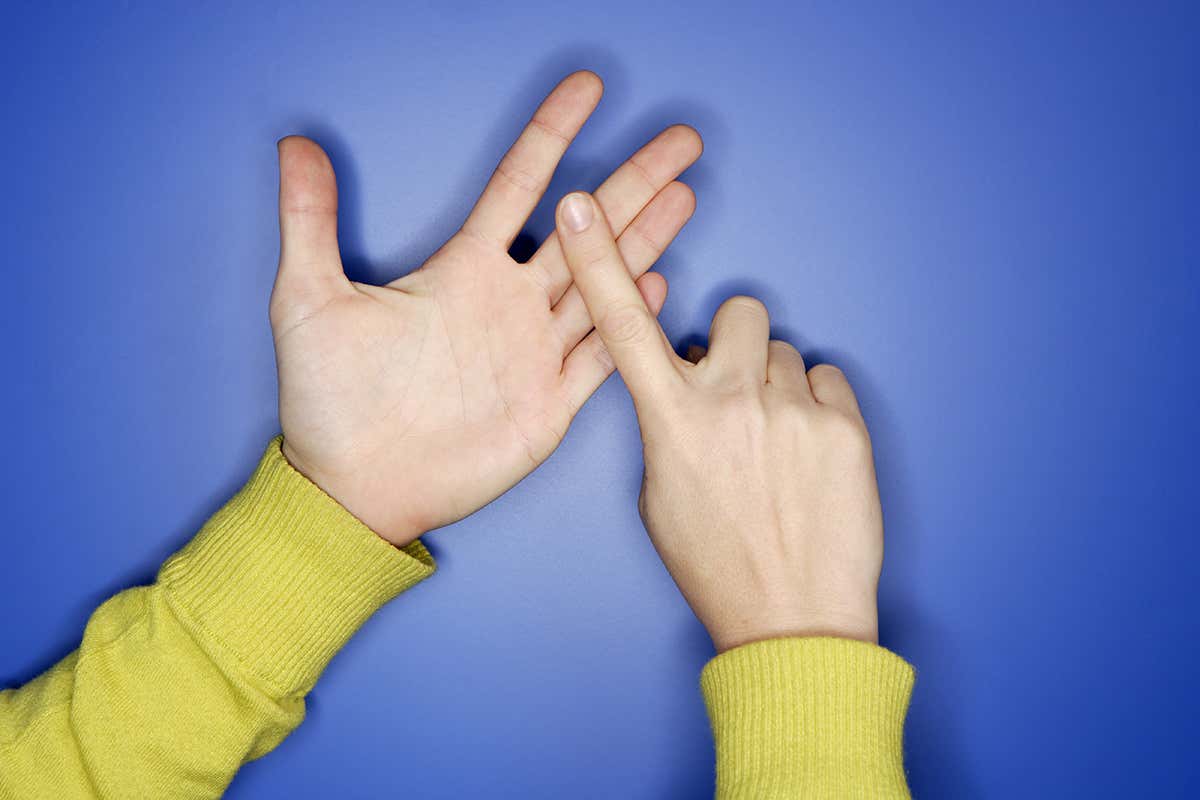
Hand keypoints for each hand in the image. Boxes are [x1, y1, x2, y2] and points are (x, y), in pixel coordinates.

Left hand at [271, 72, 701, 544]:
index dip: (554, 134)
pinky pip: (601, 356)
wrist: (354, 488)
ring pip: (604, 283)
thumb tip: (294, 144)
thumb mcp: (308, 298)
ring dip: (644, 239)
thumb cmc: (328, 400)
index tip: (588, 90)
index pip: (519, 186)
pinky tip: (659, 286)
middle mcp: (506, 303)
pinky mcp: (549, 404)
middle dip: (634, 180)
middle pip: (586, 227)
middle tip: (681, 141)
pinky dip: (631, 322)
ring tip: (684, 195)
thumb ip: (309, 219)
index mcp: (460, 270)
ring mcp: (533, 353)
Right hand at [552, 191, 881, 652]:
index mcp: (671, 422)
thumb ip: (666, 425)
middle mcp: (729, 405)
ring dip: (778, 386)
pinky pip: (828, 381)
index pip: (622, 326)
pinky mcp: (844, 428)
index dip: (596, 258)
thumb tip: (688, 384)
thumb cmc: (718, 565)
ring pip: (784, 351)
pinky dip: (818, 409)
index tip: (577, 208)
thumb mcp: (659, 496)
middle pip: (737, 313)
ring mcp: (790, 413)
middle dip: (737, 343)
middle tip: (741, 396)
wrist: (792, 622)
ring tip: (779, 447)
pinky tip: (810, 457)